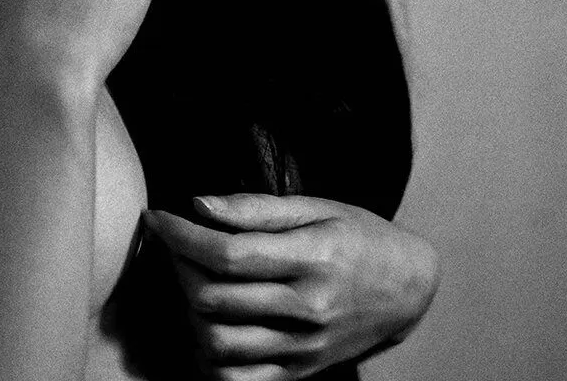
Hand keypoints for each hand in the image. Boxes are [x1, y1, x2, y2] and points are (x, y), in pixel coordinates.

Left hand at [143, 195, 440, 380]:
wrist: (409, 289)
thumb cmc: (361, 237)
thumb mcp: (319, 207)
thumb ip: (257, 208)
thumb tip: (199, 203)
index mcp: (315, 259)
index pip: (229, 253)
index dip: (181, 236)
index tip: (157, 218)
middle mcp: (310, 308)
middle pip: (214, 298)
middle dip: (180, 266)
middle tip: (177, 245)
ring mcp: (304, 347)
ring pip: (218, 342)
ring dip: (190, 311)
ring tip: (194, 282)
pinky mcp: (300, 372)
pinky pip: (237, 379)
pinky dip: (209, 356)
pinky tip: (208, 324)